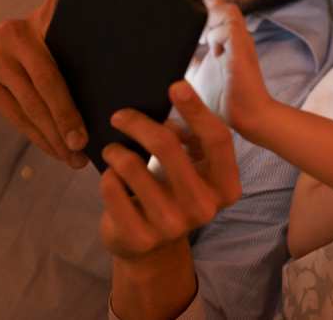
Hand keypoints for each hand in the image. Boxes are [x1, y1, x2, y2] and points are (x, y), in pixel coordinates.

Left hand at [98, 80, 241, 258]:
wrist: (152, 248)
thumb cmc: (173, 191)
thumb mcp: (192, 168)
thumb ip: (190, 140)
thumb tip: (166, 117)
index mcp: (225, 186)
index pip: (217, 139)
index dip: (197, 110)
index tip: (175, 86)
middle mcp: (203, 208)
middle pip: (167, 145)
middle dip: (138, 123)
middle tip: (120, 115)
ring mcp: (171, 226)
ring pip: (132, 166)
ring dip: (116, 150)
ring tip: (112, 149)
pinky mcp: (139, 238)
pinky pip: (111, 188)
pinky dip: (107, 175)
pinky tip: (111, 177)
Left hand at [190, 0, 270, 134]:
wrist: (248, 118)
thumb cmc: (224, 99)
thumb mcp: (196, 75)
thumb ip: (187, 60)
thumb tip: (166, 53)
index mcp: (225, 39)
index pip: (213, 8)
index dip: (197, 10)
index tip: (184, 28)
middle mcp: (234, 37)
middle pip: (220, 2)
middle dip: (202, 11)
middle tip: (191, 34)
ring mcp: (240, 42)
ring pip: (228, 9)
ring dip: (209, 22)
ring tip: (200, 42)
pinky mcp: (242, 51)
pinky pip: (229, 29)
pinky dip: (214, 37)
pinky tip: (209, 53)